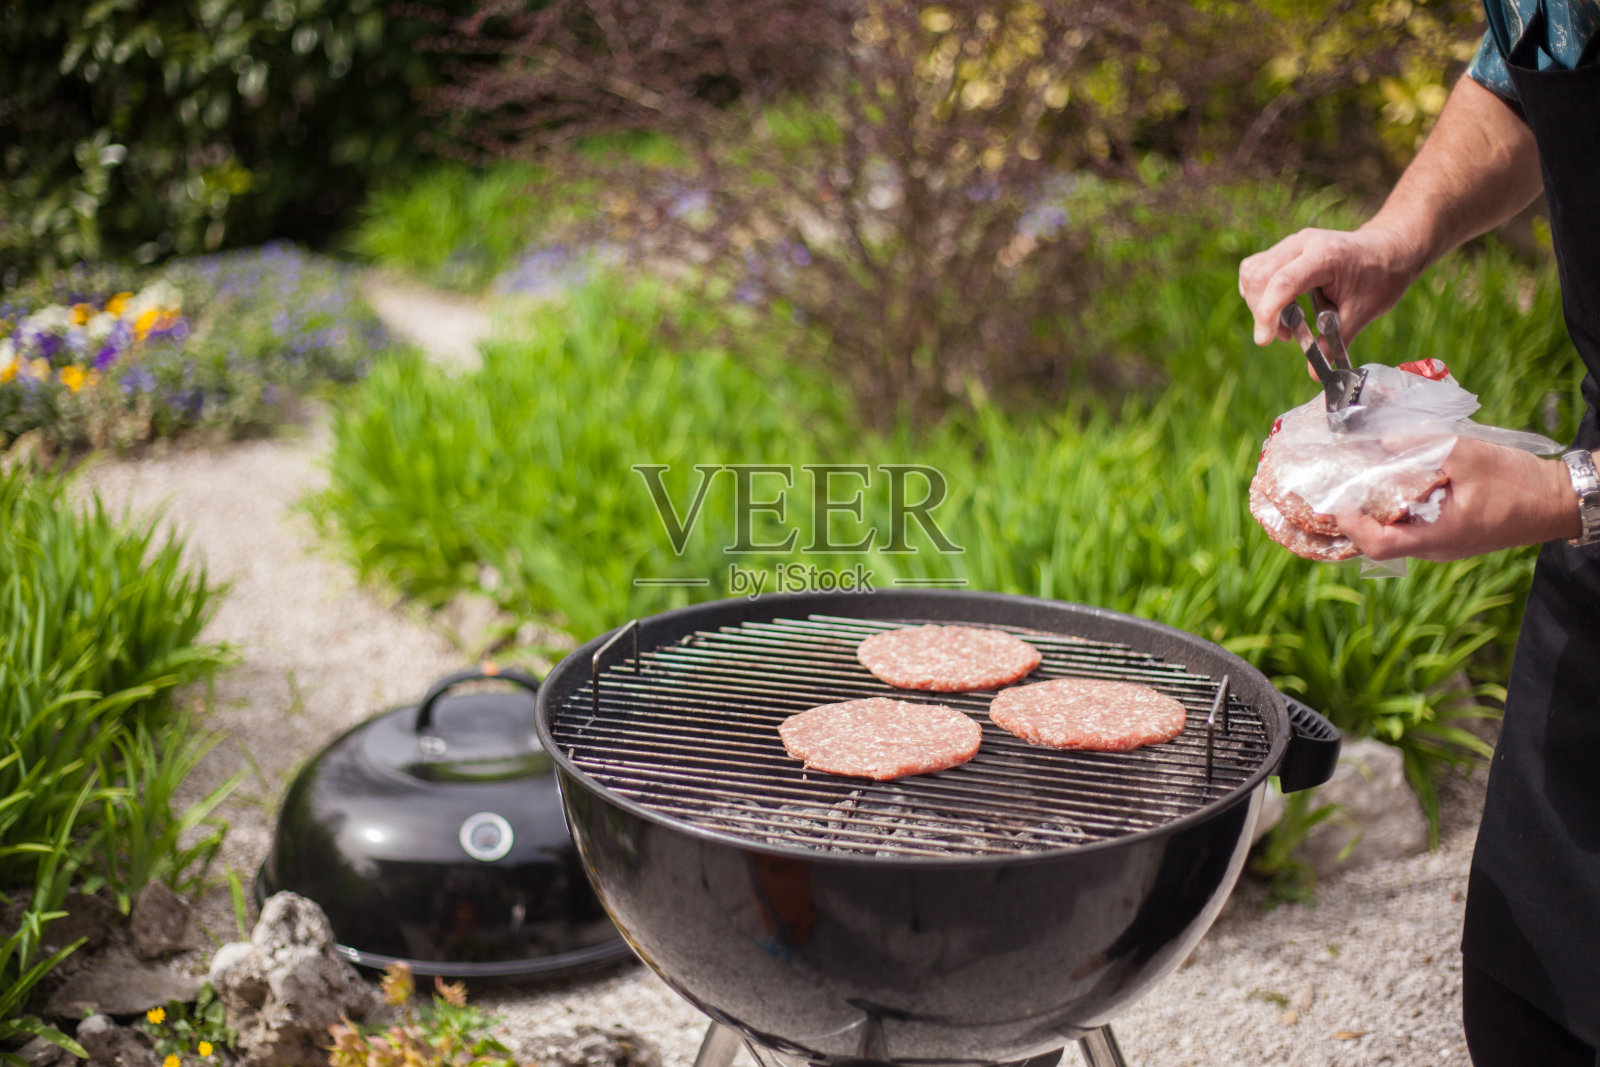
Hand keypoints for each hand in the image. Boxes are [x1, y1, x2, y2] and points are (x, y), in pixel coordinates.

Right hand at [1238, 225, 1423, 347]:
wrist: (1390, 249)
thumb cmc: (1381, 277)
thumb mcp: (1363, 313)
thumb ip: (1335, 343)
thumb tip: (1314, 374)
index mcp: (1326, 255)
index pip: (1283, 281)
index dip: (1268, 313)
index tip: (1265, 340)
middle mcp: (1303, 243)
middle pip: (1259, 276)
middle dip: (1263, 312)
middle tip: (1288, 336)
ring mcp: (1292, 244)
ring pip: (1253, 272)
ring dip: (1260, 303)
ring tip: (1286, 323)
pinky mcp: (1286, 250)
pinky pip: (1257, 270)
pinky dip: (1262, 294)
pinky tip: (1282, 307)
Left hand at [1337, 437, 1578, 561]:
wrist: (1559, 500)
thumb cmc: (1520, 483)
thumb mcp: (1471, 455)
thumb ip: (1425, 446)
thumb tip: (1383, 439)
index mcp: (1438, 537)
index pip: (1378, 545)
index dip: (1352, 525)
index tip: (1339, 500)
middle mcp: (1436, 548)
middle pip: (1380, 542)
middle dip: (1357, 517)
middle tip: (1342, 488)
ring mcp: (1444, 545)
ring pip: (1396, 536)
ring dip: (1376, 513)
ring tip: (1361, 483)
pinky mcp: (1452, 535)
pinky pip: (1414, 528)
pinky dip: (1397, 510)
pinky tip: (1394, 484)